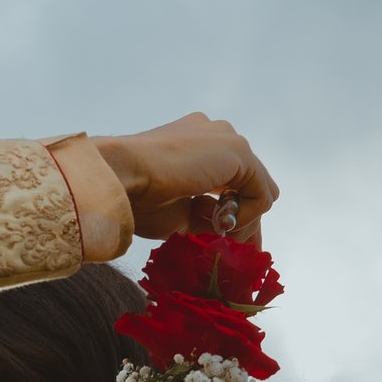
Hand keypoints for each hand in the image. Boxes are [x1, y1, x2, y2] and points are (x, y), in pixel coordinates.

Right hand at [94, 114, 277, 241]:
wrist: (119, 174)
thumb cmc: (135, 195)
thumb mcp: (177, 212)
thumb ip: (205, 216)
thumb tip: (229, 231)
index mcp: (193, 142)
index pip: (228, 179)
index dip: (231, 211)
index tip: (225, 239)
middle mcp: (214, 133)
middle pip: (247, 183)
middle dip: (244, 219)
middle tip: (236, 248)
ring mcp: (228, 138)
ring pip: (258, 188)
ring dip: (242, 218)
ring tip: (218, 235)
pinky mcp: (239, 150)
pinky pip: (262, 194)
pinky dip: (246, 216)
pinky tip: (220, 223)